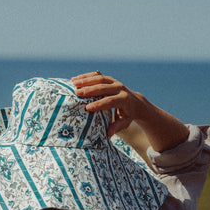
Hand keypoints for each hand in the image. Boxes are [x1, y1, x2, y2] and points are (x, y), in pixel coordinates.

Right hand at [72, 71, 188, 151]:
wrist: (136, 102)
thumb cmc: (128, 115)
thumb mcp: (125, 122)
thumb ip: (117, 126)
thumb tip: (108, 134)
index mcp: (124, 100)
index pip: (110, 101)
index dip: (99, 104)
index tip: (87, 108)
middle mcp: (120, 88)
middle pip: (104, 87)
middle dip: (90, 90)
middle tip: (77, 93)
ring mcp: (115, 82)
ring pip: (100, 78)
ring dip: (86, 80)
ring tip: (73, 83)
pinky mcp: (110, 79)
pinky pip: (98, 75)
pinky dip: (86, 76)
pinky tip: (76, 79)